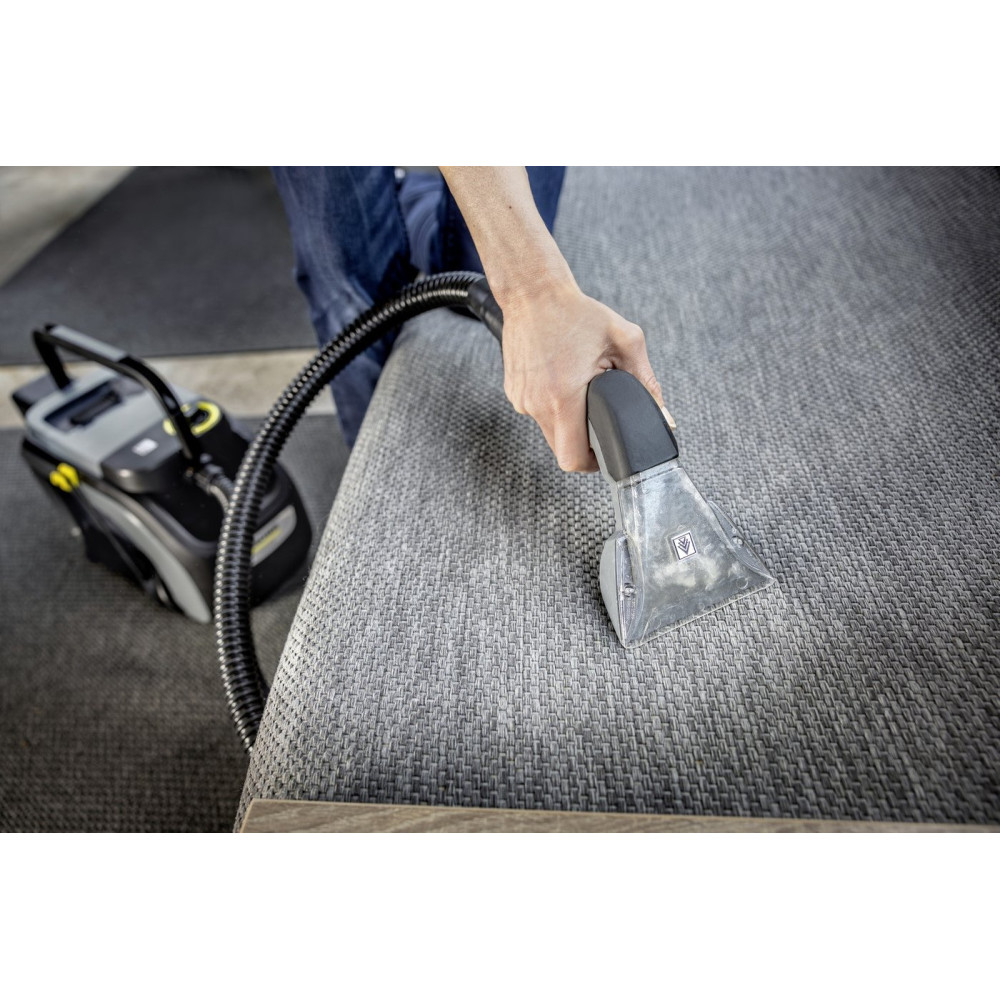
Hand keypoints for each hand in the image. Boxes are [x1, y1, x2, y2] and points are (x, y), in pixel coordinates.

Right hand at [500, 277, 671, 471]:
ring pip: (548, 431)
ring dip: (566, 421)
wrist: (532, 292)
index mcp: (563, 396)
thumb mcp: (624, 341)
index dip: (593, 463)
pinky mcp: (512, 391)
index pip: (573, 459)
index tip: (604, 452)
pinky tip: (560, 379)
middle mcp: (536, 403)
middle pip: (561, 449)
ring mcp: (520, 398)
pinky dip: (550, 405)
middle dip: (582, 441)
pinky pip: (536, 412)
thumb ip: (646, 382)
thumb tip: (662, 415)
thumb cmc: (575, 312)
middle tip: (596, 417)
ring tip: (577, 389)